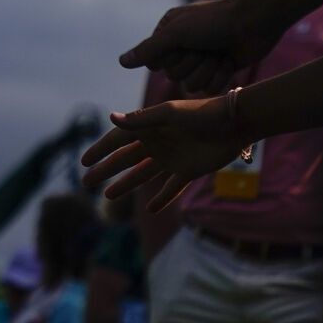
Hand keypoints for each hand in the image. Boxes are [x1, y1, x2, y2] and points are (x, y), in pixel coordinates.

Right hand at [79, 96, 240, 210]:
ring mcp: (172, 159)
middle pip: (125, 160)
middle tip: (86, 182)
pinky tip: (150, 209)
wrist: (237, 123)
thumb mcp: (171, 113)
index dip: (100, 150)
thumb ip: (142, 119)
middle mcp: (158, 144)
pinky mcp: (188, 171)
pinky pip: (171, 188)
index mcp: (150, 128)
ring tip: (108, 196)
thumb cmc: (204, 113)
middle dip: (105, 170)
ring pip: (143, 175)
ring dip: (125, 185)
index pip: (118, 140)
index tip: (84, 161)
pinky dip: (161, 198)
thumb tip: (111, 117)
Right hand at [118, 0, 279, 97]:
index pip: (154, 63)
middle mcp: (182, 47)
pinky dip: (221, 75)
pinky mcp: (218, 70)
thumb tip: (122, 62)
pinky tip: (231, 60)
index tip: (185, 43)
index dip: (170, 59)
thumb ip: (149, 49)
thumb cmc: (216, 21)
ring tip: (221, 53)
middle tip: (207, 46)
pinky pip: (209, 89)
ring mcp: (201, 60)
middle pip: (173, 76)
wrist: (257, 20)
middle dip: (192, 63)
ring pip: (191, 86)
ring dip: (208, 69)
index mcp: (168, 33)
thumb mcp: (177, 33)